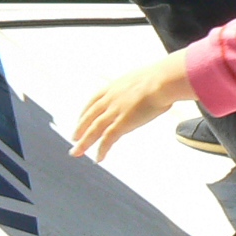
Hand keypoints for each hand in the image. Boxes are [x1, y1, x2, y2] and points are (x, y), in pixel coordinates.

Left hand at [71, 50, 193, 161]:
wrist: (162, 80)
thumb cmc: (160, 78)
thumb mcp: (142, 77)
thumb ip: (139, 85)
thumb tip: (147, 87)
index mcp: (114, 86)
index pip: (94, 100)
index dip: (85, 111)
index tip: (81, 118)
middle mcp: (110, 99)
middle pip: (90, 116)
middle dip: (80, 128)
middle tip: (73, 138)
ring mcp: (115, 111)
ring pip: (93, 129)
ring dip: (84, 142)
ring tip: (76, 152)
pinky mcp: (122, 123)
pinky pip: (107, 139)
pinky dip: (101, 149)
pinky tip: (98, 158)